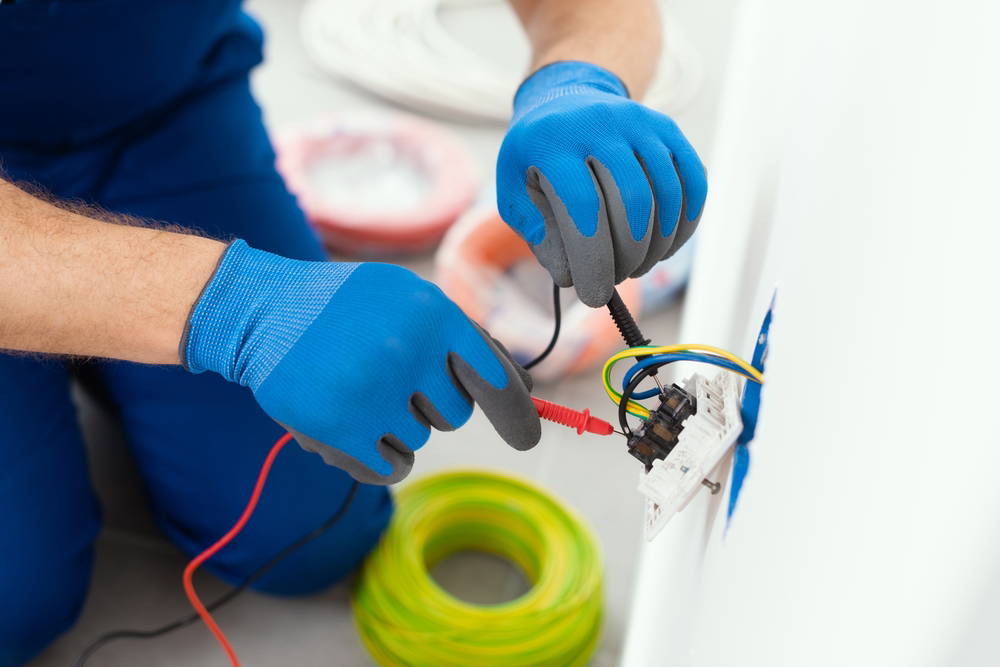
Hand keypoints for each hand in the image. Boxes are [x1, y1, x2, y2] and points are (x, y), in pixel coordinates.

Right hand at [182, 241, 540, 483]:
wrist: (264, 312)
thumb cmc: (349, 308)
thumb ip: (465, 338)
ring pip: (419, 440)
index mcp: (433, 313)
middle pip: (455, 413)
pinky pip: (392, 468)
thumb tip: (526, 390)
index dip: (515, 412)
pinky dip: (378, 456)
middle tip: (385, 373)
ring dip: (394, 425)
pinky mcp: (340, 430)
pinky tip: (351, 424)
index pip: (493, 377)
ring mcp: (373, 392)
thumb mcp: (410, 298)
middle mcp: (407, 350)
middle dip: (429, 401)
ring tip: (356, 387)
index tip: (529, 439)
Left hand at [496, 61, 706, 306]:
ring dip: (658, 244)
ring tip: (637, 266)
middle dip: (628, 254)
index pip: (582, 206)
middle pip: (631, 200)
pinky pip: (692, 180)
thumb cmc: (537, 157)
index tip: (594, 295)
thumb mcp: (515, 188)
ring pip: (667, 193)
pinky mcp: (668, 129)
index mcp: (553, 140)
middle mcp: (600, 122)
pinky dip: (685, 222)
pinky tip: (666, 247)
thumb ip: (534, 232)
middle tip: (615, 278)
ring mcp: (640, 122)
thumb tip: (570, 274)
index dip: (592, 257)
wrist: (565, 100)